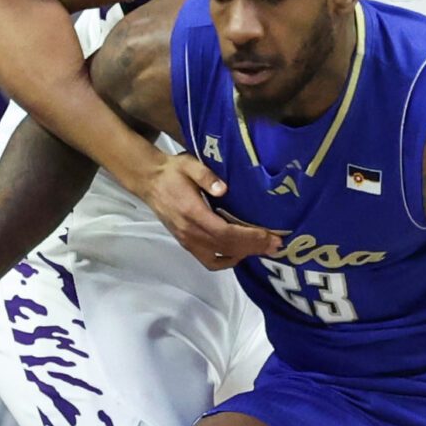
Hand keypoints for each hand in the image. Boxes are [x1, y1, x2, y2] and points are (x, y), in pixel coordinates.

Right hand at [130, 151, 285, 269]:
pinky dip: (226, 261)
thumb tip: (224, 189)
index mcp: (193, 213)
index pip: (226, 232)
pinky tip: (239, 254)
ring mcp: (187, 240)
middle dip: (254, 247)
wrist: (149, 181)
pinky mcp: (186, 243)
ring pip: (220, 256)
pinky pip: (209, 261)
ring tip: (263, 249)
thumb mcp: (189, 164)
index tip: (270, 237)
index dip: (250, 237)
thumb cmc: (172, 172)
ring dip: (244, 254)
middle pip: (227, 247)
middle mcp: (190, 231)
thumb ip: (206, 176)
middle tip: (276, 245)